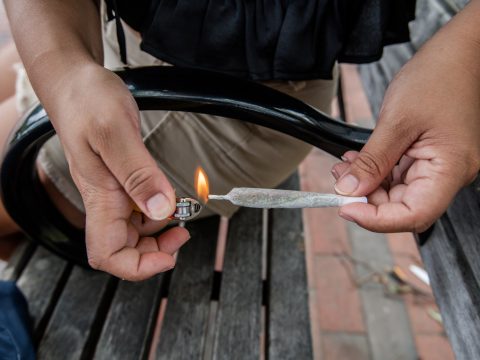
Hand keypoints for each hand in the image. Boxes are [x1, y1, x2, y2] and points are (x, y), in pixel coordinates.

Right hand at [47, 63, 188, 279]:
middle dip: (156, 250)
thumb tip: (161, 210)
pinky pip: (138, 208)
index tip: (168, 257)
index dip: (137, 266)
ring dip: (159, 230)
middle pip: (125, 248)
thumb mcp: (115, 133)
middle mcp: (104, 200)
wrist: (75, 82)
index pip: (107, 254)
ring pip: (134, 230)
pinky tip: (167, 197)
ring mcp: (111, 192)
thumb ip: (138, 174)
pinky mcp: (119, 180)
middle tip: (183, 233)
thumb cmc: (87, 101)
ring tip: (180, 212)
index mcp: (99, 196)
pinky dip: (156, 210)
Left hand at [331, 10, 479, 232]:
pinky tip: (356, 160)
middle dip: (367, 199)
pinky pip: (398, 174)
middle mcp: (448, 173)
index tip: (346, 208)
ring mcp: (438, 166)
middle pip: (403, 206)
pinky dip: (375, 171)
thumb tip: (349, 190)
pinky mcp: (427, 156)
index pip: (414, 215)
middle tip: (339, 184)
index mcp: (451, 168)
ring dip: (367, 184)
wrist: (457, 53)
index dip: (377, 219)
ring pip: (397, 192)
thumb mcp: (397, 121)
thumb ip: (371, 161)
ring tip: (343, 167)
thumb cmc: (438, 77)